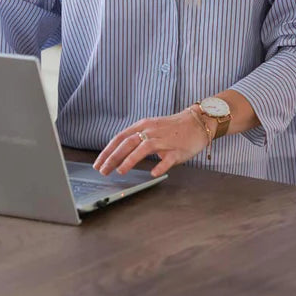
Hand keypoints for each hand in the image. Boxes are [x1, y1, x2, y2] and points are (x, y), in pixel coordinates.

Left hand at [93, 108, 214, 177]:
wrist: (197, 123)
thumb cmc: (172, 128)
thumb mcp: (150, 128)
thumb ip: (136, 138)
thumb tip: (118, 153)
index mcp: (143, 126)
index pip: (120, 138)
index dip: (107, 151)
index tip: (98, 163)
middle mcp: (151, 131)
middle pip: (128, 143)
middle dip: (113, 157)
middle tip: (103, 170)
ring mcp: (164, 140)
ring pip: (144, 148)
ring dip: (130, 160)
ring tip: (120, 171)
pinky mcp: (177, 150)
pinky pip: (167, 159)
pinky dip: (160, 166)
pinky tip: (152, 173)